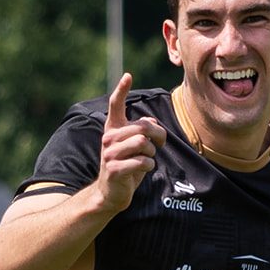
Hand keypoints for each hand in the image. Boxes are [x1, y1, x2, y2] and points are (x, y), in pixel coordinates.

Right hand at [96, 74, 166, 212]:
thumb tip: (151, 122)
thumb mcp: (136, 147)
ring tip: (146, 159)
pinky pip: (142, 162)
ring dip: (152, 153)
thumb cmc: (127, 167)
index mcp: (113, 129)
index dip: (122, 90)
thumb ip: (142, 132)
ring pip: (143, 144)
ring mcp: (110, 154)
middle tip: (160, 144)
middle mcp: (109, 138)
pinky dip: (149, 166)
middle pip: (143, 127)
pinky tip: (142, 171)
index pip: (116, 105)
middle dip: (158, 136)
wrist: (111, 193)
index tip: (128, 75)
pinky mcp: (114, 169)